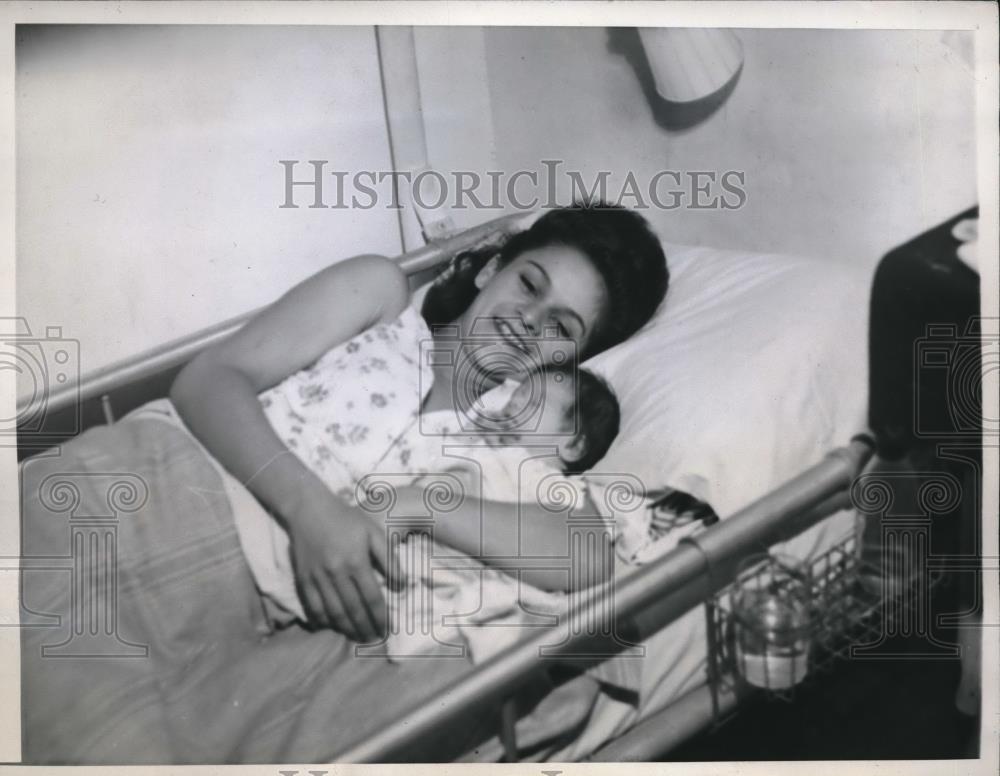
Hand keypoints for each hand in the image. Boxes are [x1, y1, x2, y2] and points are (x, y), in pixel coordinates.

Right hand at [284, 491, 394, 641]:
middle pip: (353, 610)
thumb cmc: (347, 519)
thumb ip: (389, 559)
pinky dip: (323, 620)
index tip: (388, 629)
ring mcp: (317, 578)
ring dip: (347, 629)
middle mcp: (335, 573)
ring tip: (358, 637)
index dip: (381, 617)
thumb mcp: (374, 532)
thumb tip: (403, 585)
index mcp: (356, 561)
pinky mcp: (303, 579)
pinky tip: (333, 626)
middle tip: (375, 639)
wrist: (310, 509)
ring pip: (333, 612)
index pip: (372, 598)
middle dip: (366, 628)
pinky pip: (313, 607)